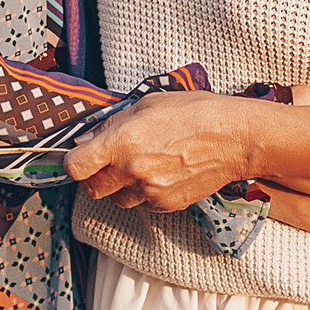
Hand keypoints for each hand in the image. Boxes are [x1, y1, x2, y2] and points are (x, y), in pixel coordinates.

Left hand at [66, 91, 256, 213]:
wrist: (235, 138)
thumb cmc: (194, 112)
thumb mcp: (146, 104)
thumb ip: (112, 125)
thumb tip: (88, 141)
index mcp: (122, 142)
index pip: (75, 167)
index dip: (74, 163)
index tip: (81, 157)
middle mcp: (132, 171)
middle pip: (92, 190)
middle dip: (95, 177)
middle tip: (109, 162)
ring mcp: (150, 192)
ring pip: (117, 200)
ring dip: (121, 187)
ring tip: (142, 165)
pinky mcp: (167, 205)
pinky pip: (142, 205)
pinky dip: (144, 193)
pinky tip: (161, 173)